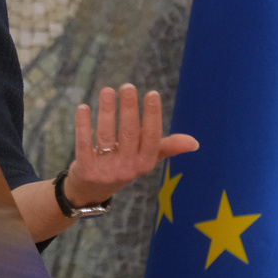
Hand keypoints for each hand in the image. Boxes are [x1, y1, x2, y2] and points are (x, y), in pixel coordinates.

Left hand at [63, 83, 198, 206]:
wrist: (92, 190)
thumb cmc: (124, 165)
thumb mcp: (145, 159)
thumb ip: (166, 147)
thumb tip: (194, 143)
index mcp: (144, 162)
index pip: (151, 137)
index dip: (152, 116)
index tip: (152, 94)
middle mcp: (127, 167)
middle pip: (128, 134)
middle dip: (129, 109)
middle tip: (128, 87)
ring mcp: (105, 169)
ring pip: (106, 135)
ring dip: (107, 111)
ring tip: (108, 91)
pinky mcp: (85, 169)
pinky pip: (83, 144)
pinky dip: (82, 125)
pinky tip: (83, 107)